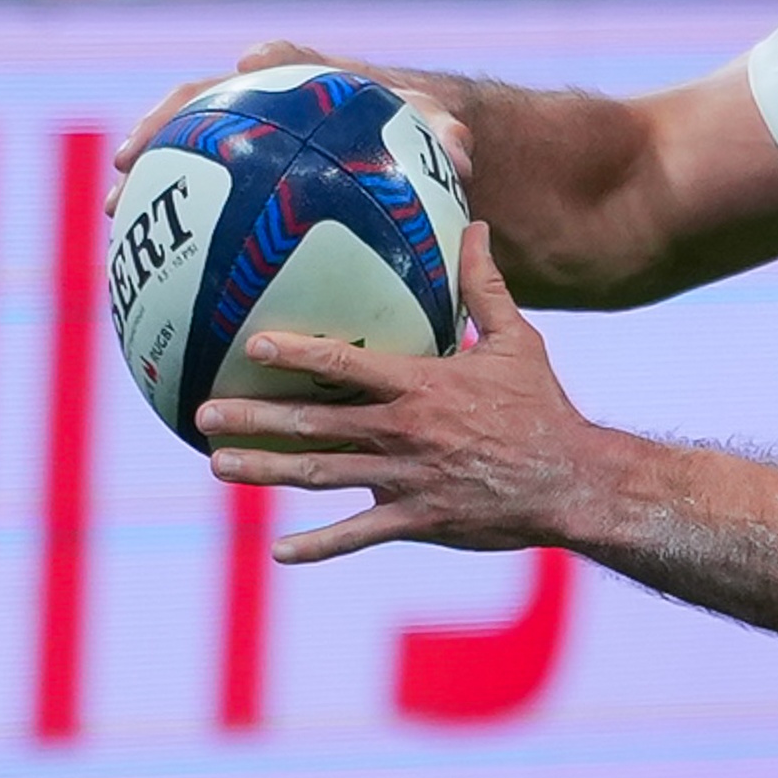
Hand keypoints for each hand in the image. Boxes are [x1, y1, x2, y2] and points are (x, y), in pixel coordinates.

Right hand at [110, 40, 472, 198]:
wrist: (396, 159)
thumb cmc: (411, 143)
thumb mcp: (432, 138)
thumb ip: (442, 139)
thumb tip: (460, 151)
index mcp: (310, 84)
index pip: (288, 62)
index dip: (273, 61)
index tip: (254, 64)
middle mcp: (262, 105)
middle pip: (202, 102)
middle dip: (165, 124)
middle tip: (133, 154)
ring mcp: (242, 140)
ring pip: (184, 151)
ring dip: (148, 177)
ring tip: (115, 208)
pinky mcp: (236, 179)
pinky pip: (199, 201)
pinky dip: (175, 227)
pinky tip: (149, 265)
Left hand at [200, 226, 608, 564]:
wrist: (575, 481)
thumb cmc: (544, 408)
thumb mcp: (519, 342)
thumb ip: (485, 288)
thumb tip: (474, 226)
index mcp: (423, 387)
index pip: (347, 365)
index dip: (296, 352)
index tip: (251, 345)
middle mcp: (405, 433)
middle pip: (315, 424)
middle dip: (255, 418)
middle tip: (203, 413)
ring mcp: (408, 480)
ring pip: (322, 476)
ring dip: (266, 472)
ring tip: (219, 465)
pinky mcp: (420, 519)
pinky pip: (359, 535)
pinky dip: (319, 546)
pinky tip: (280, 551)